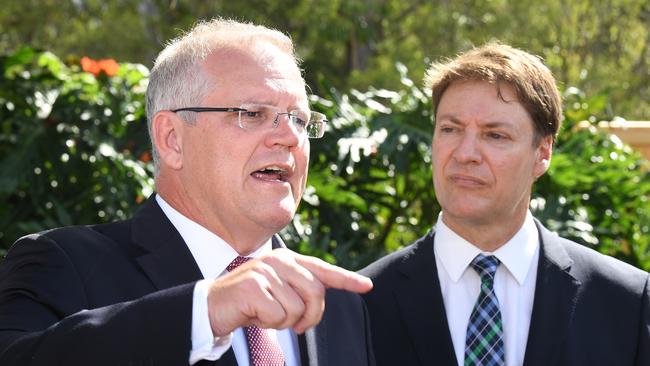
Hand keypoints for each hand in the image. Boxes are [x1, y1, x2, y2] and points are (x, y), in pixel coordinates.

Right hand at [207, 248, 371, 335]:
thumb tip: (321, 297)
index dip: (346, 279)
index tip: (367, 286)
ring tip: (264, 314)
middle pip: (315, 292)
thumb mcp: (277, 292)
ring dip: (283, 322)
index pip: (322, 269)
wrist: (210, 306)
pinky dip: (267, 324)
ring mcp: (264, 272)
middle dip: (310, 316)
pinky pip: (277, 316)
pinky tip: (252, 316)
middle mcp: (277, 261)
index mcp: (286, 260)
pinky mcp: (253, 287)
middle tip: (295, 327)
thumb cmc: (248, 303)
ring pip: (296, 308)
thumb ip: (298, 289)